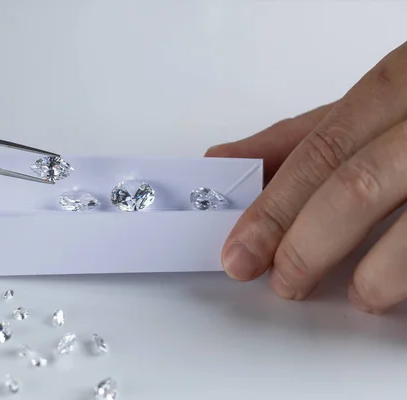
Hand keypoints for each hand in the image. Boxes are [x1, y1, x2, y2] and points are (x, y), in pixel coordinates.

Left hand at [205, 40, 406, 313]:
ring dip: (374, 273)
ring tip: (359, 294)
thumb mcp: (371, 108)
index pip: (319, 152)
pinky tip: (399, 289)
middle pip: (355, 186)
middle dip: (305, 244)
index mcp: (400, 85)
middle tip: (282, 281)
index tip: (238, 252)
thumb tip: (225, 160)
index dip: (273, 209)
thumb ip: (300, 136)